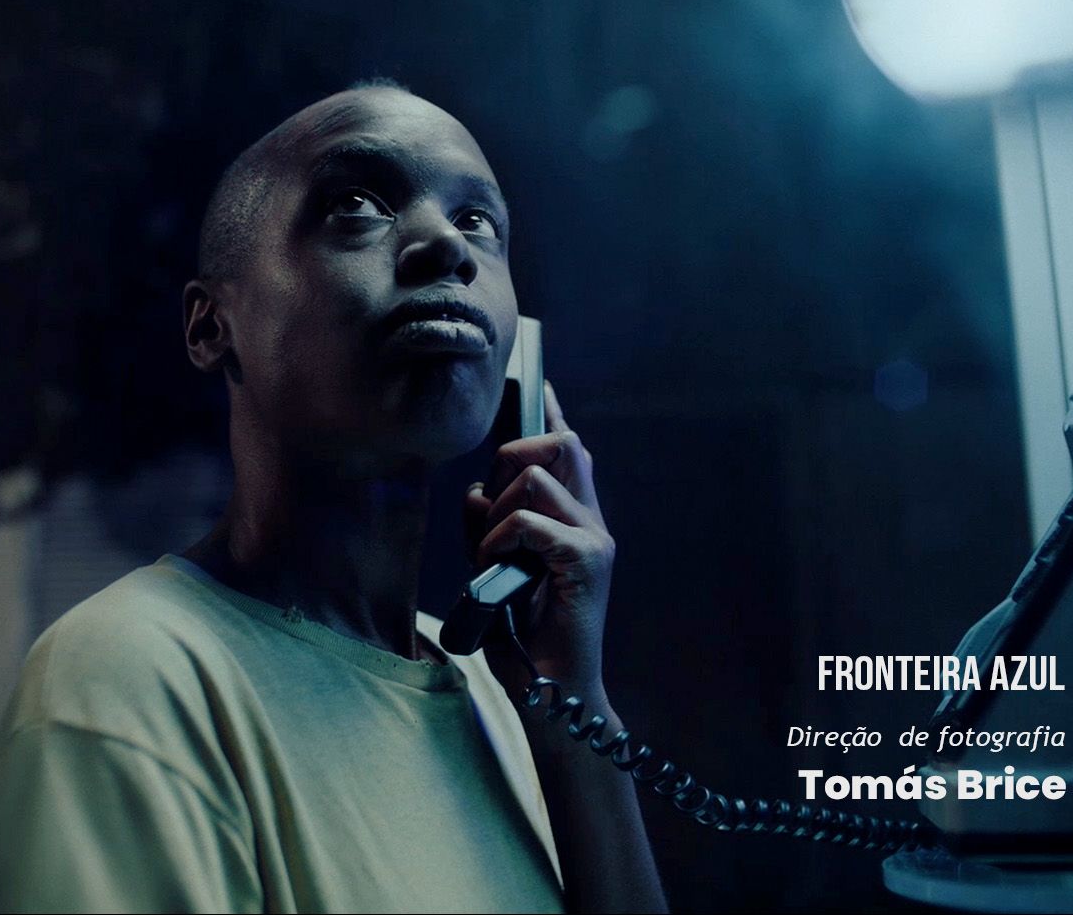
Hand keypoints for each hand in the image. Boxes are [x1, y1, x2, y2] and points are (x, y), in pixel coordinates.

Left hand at [463, 380, 613, 698]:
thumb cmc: (522, 634)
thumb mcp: (493, 567)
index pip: (568, 449)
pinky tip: (499, 570)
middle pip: (559, 444)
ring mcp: (595, 539)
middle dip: (512, 460)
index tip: (537, 380)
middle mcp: (593, 521)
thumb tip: (477, 490)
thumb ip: (489, 524)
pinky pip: (529, 520)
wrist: (554, 693)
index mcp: (576, 519)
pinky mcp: (586, 561)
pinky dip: (501, 539)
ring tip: (494, 559)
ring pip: (536, 478)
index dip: (550, 413)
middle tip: (492, 513)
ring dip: (497, 514)